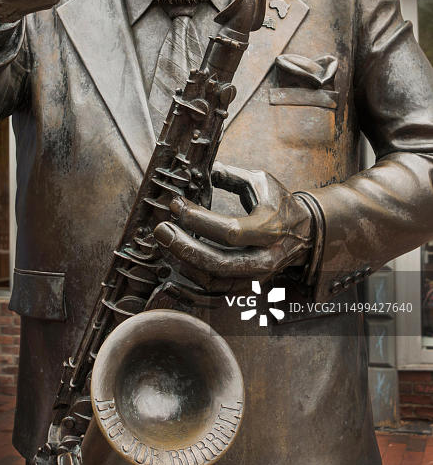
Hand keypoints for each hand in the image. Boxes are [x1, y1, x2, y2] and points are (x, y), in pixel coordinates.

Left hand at [154, 162, 312, 282]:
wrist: (304, 233)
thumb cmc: (278, 204)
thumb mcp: (260, 182)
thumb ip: (230, 176)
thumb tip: (200, 170)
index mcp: (270, 228)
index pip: (229, 230)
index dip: (198, 219)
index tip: (176, 205)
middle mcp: (265, 258)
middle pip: (219, 263)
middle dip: (185, 247)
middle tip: (161, 230)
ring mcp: (256, 277)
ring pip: (215, 283)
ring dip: (184, 265)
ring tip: (164, 244)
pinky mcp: (246, 287)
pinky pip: (214, 293)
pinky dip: (190, 284)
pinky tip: (172, 267)